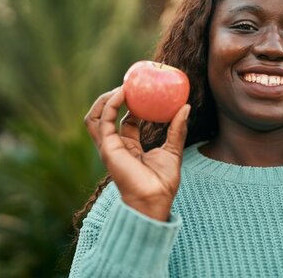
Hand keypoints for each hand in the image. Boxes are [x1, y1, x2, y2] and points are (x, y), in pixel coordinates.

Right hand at [84, 87, 189, 220]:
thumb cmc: (163, 181)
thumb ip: (177, 128)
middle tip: (132, 83)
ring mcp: (109, 146)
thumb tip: (186, 106)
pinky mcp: (107, 147)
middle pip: (106, 115)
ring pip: (96, 116)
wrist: (155, 199)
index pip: (125, 119)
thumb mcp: (173, 149)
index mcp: (130, 146)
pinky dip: (109, 104)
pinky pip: (102, 120)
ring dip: (106, 98)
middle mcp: (117, 145)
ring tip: (124, 86)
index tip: (144, 89)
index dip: (132, 103)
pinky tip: (123, 93)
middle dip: (115, 97)